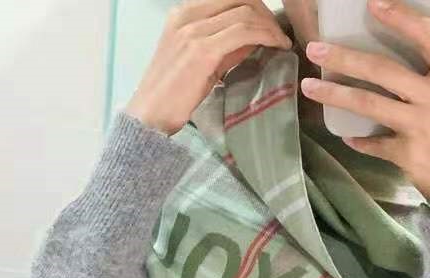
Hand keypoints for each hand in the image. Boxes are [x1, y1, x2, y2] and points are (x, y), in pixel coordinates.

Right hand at [126, 0, 292, 134]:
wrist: (149, 116)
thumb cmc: (172, 95)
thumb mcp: (200, 62)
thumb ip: (224, 46)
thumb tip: (253, 38)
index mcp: (183, 13)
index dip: (254, 7)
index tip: (269, 26)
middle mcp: (186, 15)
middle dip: (264, 13)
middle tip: (278, 33)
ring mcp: (193, 30)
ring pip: (244, 11)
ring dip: (269, 25)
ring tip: (281, 41)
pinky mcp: (202, 50)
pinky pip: (243, 31)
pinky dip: (266, 35)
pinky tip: (277, 46)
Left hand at [300, 0, 429, 215]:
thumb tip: (391, 60)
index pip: (428, 37)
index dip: (401, 17)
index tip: (373, 4)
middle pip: (384, 70)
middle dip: (345, 57)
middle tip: (315, 49)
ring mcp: (422, 127)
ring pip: (369, 104)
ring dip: (334, 94)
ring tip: (309, 86)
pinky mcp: (408, 155)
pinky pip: (373, 143)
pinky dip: (358, 139)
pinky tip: (347, 136)